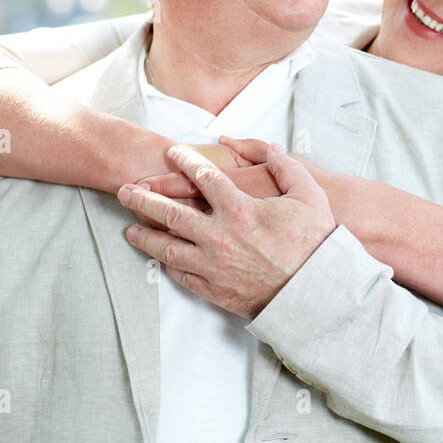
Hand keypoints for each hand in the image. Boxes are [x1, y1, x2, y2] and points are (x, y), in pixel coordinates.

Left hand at [118, 143, 336, 318]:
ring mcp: (214, 266)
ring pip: (169, 248)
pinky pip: (183, 276)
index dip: (184, 161)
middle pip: (171, 213)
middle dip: (144, 199)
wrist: (317, 293)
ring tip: (130, 229)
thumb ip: (286, 167)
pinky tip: (160, 260)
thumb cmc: (315, 242)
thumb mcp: (308, 194)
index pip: (202, 178)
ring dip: (146, 237)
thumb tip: (272, 149)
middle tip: (125, 190)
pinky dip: (168, 266)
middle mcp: (220, 236)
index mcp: (240, 209)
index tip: (171, 153)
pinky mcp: (216, 290)